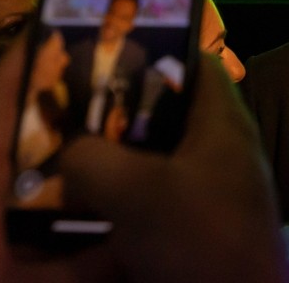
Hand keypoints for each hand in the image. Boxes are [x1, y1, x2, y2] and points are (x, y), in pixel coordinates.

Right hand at [60, 52, 288, 282]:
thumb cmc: (200, 238)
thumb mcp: (135, 192)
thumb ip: (91, 159)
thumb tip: (66, 151)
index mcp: (222, 121)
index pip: (196, 63)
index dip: (155, 50)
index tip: (106, 55)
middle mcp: (222, 148)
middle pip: (169, 111)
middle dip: (120, 110)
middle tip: (70, 109)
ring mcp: (214, 189)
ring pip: (159, 157)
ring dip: (117, 158)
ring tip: (67, 155)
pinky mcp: (202, 226)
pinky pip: (158, 196)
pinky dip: (125, 196)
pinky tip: (87, 206)